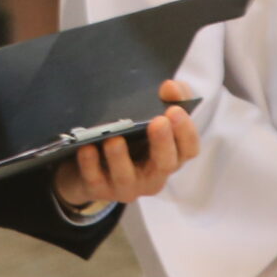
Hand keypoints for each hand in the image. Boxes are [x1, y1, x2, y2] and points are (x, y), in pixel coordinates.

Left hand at [53, 81, 198, 205]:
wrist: (91, 166)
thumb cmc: (131, 138)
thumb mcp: (151, 117)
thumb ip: (168, 99)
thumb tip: (171, 87)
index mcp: (170, 156)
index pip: (189, 149)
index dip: (185, 132)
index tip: (175, 110)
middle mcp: (153, 175)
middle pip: (165, 164)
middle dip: (163, 142)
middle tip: (158, 121)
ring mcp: (128, 186)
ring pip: (127, 176)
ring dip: (120, 157)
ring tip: (114, 138)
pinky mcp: (100, 190)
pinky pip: (96, 179)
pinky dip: (90, 164)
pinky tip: (87, 148)